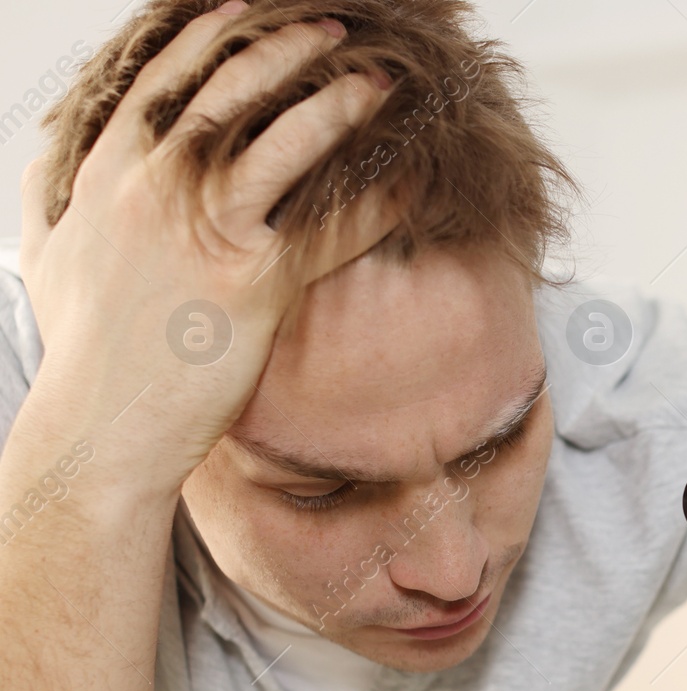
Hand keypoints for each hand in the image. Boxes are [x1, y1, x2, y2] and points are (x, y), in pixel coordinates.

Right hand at [17, 3, 394, 494]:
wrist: (99, 425)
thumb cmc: (82, 351)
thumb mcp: (50, 259)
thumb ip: (56, 205)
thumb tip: (55, 176)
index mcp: (107, 174)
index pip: (161, 82)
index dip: (206, 38)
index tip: (241, 9)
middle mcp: (152, 186)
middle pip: (227, 92)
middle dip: (283, 51)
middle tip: (332, 29)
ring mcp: (202, 228)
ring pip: (278, 142)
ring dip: (334, 105)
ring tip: (377, 84)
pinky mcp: (251, 278)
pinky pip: (328, 227)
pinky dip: (373, 202)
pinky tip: (407, 183)